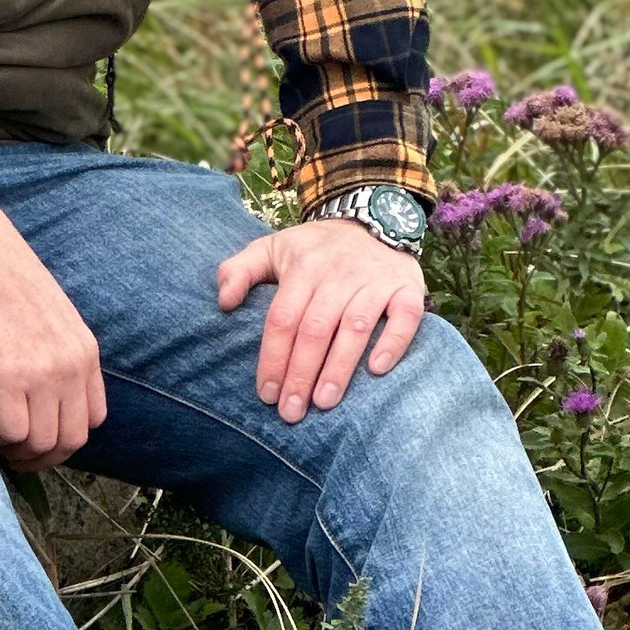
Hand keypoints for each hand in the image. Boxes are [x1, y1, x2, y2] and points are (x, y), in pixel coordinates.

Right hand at [0, 184, 105, 468]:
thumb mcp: (46, 315)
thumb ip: (54, 353)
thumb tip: (40, 399)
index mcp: (84, 350)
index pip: (91, 422)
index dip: (59, 438)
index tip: (29, 434)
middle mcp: (72, 363)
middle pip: (69, 442)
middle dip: (35, 456)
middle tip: (4, 446)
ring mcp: (43, 370)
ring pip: (40, 444)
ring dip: (10, 448)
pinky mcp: (8, 374)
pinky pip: (10, 433)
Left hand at [218, 215, 424, 420]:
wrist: (372, 216)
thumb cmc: (315, 247)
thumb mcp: (272, 247)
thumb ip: (239, 270)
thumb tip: (223, 302)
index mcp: (302, 268)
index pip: (282, 319)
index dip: (273, 358)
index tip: (266, 393)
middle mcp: (338, 274)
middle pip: (315, 329)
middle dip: (300, 374)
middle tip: (291, 412)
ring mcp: (375, 280)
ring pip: (354, 327)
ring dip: (339, 367)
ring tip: (324, 402)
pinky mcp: (406, 287)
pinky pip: (404, 316)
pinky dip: (392, 342)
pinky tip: (377, 369)